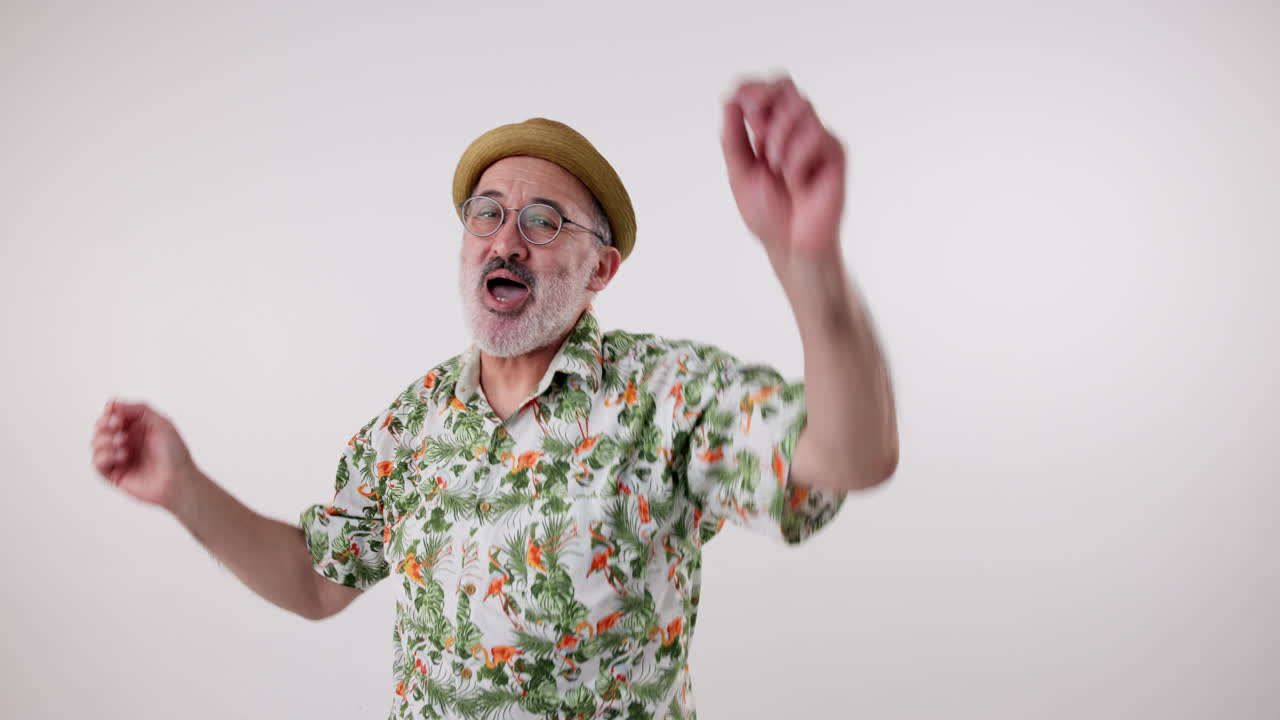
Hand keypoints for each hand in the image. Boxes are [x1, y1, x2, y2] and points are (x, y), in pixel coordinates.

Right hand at [90, 398, 199, 512]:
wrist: (177, 480)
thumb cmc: (174, 454)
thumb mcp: (161, 422)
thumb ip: (138, 409)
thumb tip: (114, 404)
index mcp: (136, 427)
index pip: (112, 414)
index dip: (110, 412)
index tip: (116, 414)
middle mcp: (126, 441)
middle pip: (100, 427)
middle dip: (105, 425)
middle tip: (118, 428)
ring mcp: (119, 457)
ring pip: (95, 443)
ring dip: (105, 440)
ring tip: (123, 444)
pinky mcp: (114, 474)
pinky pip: (96, 463)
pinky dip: (105, 456)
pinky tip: (121, 457)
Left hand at [721, 74, 846, 263]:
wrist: (789, 245)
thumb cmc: (767, 215)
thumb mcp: (739, 174)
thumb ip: (733, 139)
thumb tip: (729, 101)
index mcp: (770, 130)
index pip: (767, 90)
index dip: (753, 87)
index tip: (739, 100)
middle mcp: (795, 129)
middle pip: (786, 86)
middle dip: (765, 102)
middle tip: (756, 132)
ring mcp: (817, 138)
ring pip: (801, 106)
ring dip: (779, 136)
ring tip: (775, 167)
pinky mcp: (835, 152)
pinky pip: (816, 134)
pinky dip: (797, 157)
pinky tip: (796, 181)